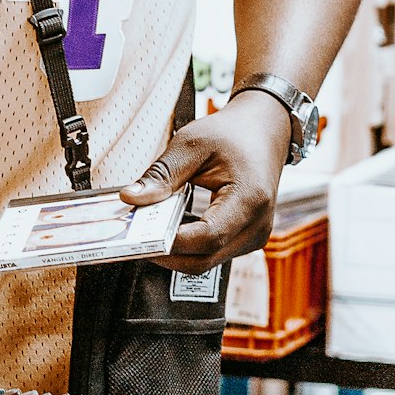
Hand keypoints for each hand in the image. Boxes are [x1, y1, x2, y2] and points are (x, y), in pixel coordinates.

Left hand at [119, 90, 293, 269]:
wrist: (264, 132)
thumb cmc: (233, 134)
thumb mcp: (192, 144)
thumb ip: (161, 175)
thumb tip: (130, 198)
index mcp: (250, 198)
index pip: (207, 236)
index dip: (170, 242)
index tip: (139, 237)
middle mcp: (257, 225)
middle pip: (204, 259)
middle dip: (165, 254)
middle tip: (134, 240)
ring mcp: (254, 237)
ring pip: (206, 262)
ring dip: (175, 252)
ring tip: (149, 232)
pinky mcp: (246, 240)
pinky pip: (212, 253)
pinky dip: (187, 247)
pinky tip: (168, 229)